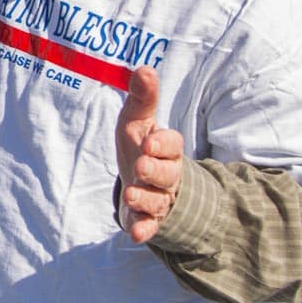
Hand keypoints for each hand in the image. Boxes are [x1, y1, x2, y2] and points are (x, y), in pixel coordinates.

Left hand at [114, 66, 183, 243]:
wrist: (144, 182)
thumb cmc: (140, 146)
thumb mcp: (138, 121)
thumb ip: (142, 98)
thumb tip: (144, 69)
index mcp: (166, 149)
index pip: (171, 144)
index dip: (162, 143)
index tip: (149, 141)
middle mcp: (167, 175)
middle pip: (168, 174)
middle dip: (155, 170)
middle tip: (141, 165)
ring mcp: (159, 198)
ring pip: (158, 200)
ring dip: (145, 198)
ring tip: (130, 195)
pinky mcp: (148, 219)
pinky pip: (150, 225)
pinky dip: (144, 228)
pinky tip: (136, 233)